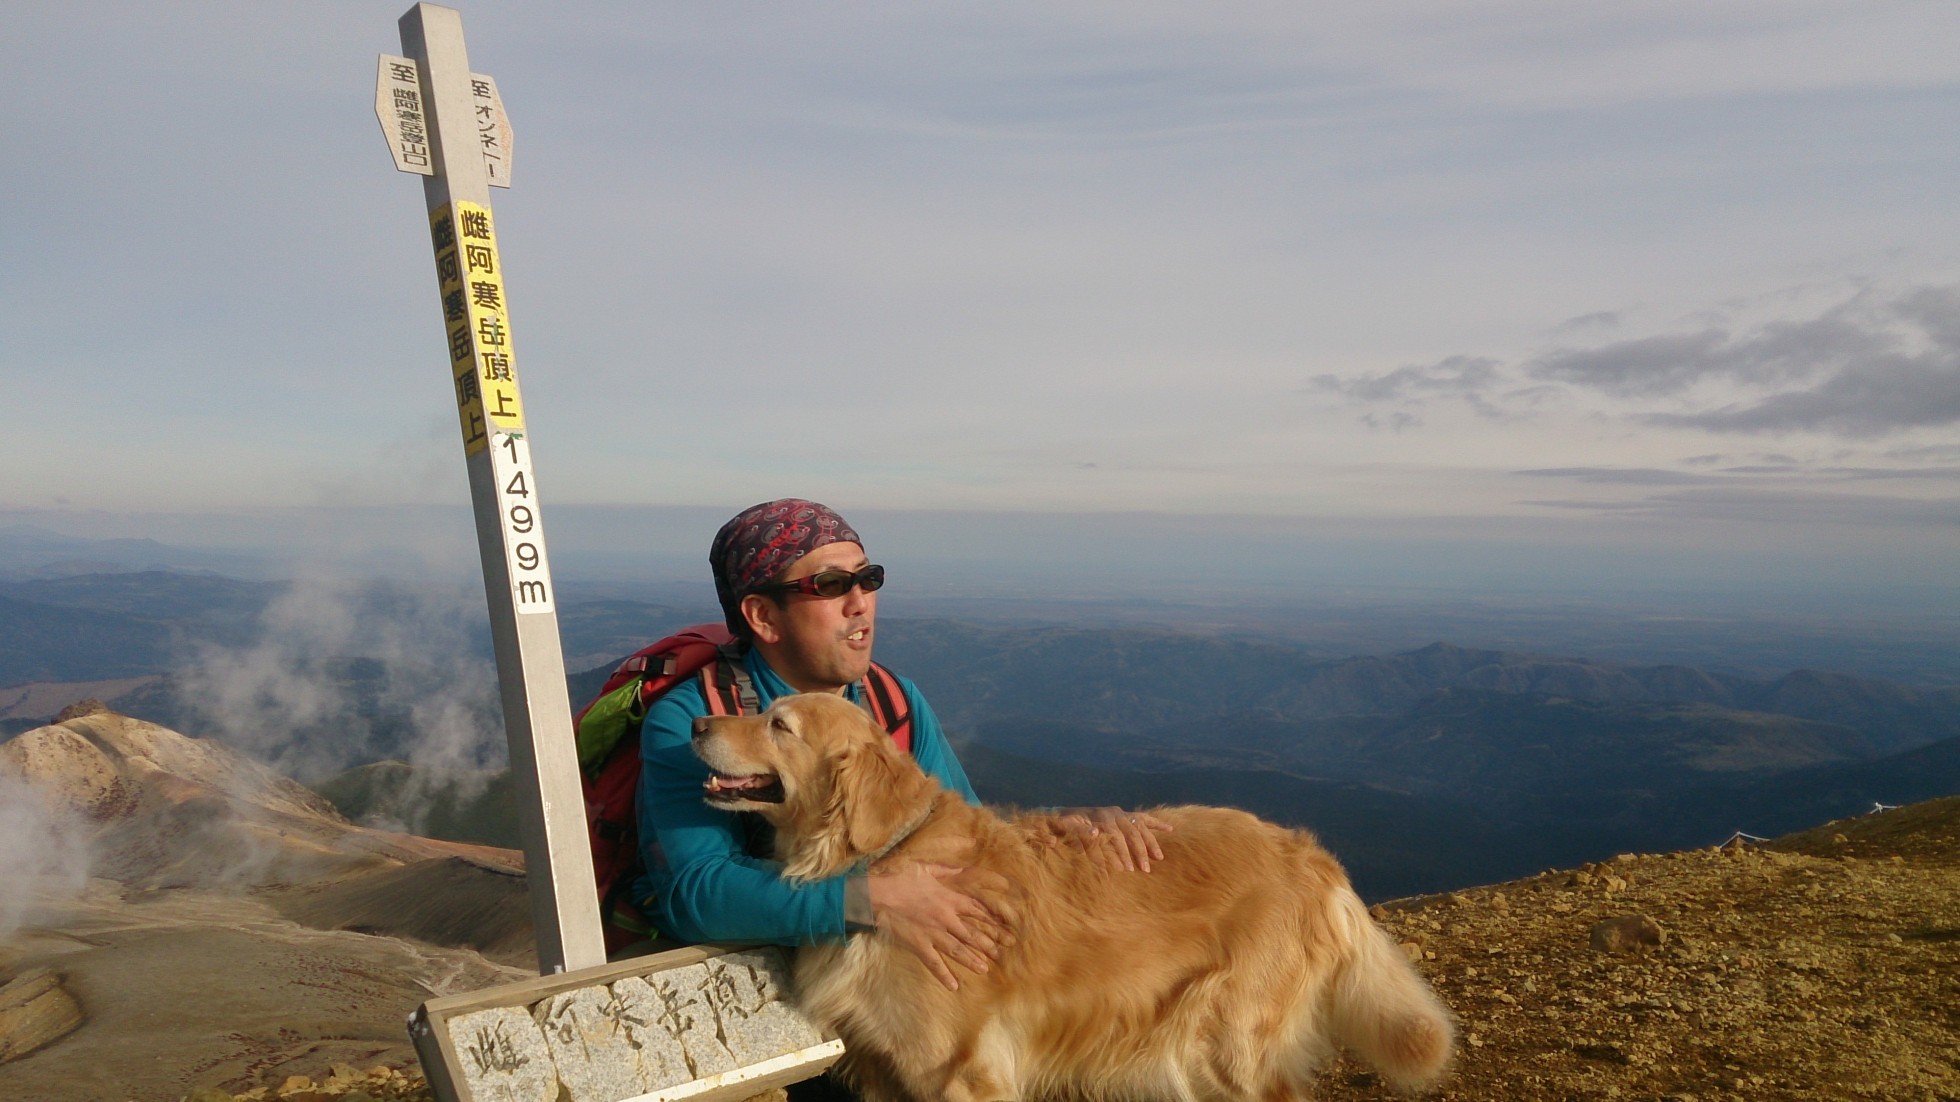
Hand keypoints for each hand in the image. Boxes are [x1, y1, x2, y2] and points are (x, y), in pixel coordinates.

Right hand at [868, 862, 1016, 991]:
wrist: (878, 895)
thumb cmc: (901, 877)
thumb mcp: (928, 867)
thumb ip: (950, 868)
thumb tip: (970, 854)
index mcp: (949, 898)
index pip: (977, 910)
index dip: (992, 918)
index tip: (1004, 925)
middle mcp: (945, 918)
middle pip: (972, 933)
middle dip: (988, 943)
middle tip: (1001, 952)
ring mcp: (933, 934)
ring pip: (959, 950)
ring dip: (973, 960)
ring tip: (985, 968)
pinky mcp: (919, 945)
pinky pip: (934, 964)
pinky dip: (944, 976)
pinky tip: (954, 987)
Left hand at [1057, 807, 1172, 871]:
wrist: (1068, 813)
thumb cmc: (1067, 824)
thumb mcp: (1068, 827)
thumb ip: (1080, 831)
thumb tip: (1095, 833)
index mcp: (1102, 817)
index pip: (1117, 836)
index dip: (1122, 853)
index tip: (1127, 869)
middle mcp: (1114, 813)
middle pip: (1132, 833)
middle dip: (1139, 852)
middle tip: (1144, 870)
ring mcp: (1121, 813)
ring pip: (1141, 827)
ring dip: (1150, 843)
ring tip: (1158, 858)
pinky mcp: (1125, 815)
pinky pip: (1144, 819)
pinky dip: (1157, 824)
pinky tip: (1170, 829)